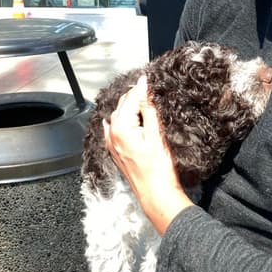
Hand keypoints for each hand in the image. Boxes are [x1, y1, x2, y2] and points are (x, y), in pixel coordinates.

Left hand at [103, 75, 192, 234]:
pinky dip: (122, 119)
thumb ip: (149, 109)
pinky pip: (115, 129)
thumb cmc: (159, 169)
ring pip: (118, 116)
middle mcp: (112, 134)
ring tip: (144, 100)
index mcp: (121, 128)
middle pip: (122, 106)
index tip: (148, 78)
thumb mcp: (157, 135)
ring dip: (129, 106)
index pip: (130, 99)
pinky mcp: (116, 151)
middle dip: (134, 95)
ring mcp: (112, 143)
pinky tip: (128, 118)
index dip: (141, 87)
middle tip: (149, 87)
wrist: (156, 194)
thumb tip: (144, 88)